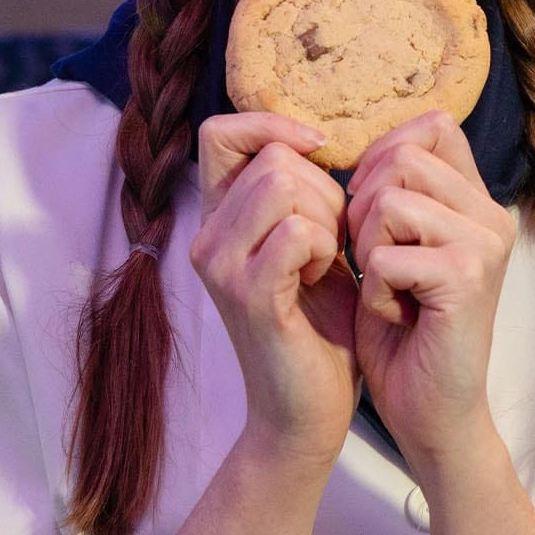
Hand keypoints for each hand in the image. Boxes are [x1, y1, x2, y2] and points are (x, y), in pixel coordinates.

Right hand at [192, 112, 359, 470]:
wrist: (307, 410)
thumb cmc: (318, 320)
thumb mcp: (305, 238)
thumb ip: (295, 189)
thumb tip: (312, 134)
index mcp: (217, 216)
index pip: (219, 131)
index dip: (270, 124)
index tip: (317, 150)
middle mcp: (207, 236)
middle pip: (272, 157)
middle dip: (322, 189)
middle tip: (327, 241)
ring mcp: (221, 265)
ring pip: (283, 185)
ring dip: (324, 218)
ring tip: (321, 260)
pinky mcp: (247, 296)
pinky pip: (295, 232)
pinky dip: (323, 248)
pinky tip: (319, 280)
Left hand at [345, 110, 515, 477]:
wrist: (430, 413)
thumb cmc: (404, 329)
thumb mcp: (395, 242)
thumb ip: (393, 190)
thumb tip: (358, 147)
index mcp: (477, 200)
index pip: (433, 125)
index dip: (383, 152)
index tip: (367, 202)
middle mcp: (492, 214)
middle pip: (402, 157)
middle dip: (364, 206)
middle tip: (375, 260)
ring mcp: (485, 243)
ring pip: (389, 200)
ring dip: (366, 247)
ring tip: (388, 286)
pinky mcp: (467, 277)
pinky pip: (385, 254)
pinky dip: (375, 288)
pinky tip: (397, 315)